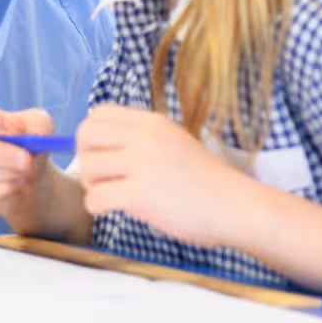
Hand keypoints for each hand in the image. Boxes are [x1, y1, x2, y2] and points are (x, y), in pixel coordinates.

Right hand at [0, 97, 61, 227]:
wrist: (29, 176)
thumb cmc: (25, 144)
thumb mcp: (37, 126)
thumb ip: (39, 124)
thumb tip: (37, 137)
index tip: (10, 127)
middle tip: (25, 159)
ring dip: (7, 173)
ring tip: (25, 171)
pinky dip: (7, 189)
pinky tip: (16, 184)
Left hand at [76, 104, 248, 248]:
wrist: (236, 207)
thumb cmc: (205, 181)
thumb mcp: (174, 142)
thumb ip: (140, 137)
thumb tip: (99, 142)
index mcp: (152, 122)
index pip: (98, 113)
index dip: (92, 136)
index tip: (102, 154)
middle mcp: (145, 137)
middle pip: (85, 134)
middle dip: (85, 158)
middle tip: (100, 177)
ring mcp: (143, 164)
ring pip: (88, 168)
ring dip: (92, 185)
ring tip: (110, 194)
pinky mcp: (141, 194)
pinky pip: (95, 197)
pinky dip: (96, 206)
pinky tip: (110, 209)